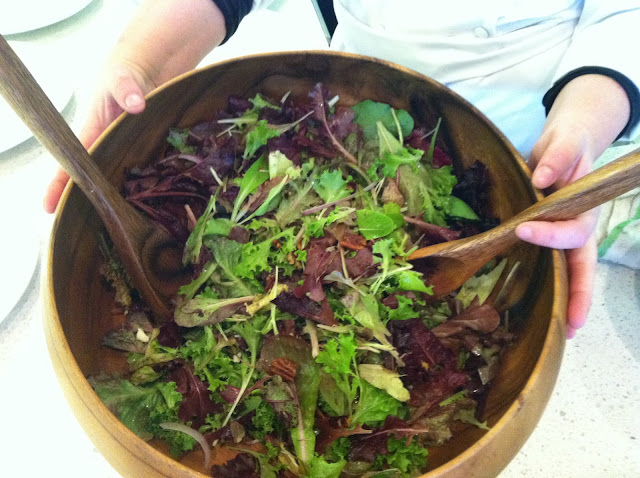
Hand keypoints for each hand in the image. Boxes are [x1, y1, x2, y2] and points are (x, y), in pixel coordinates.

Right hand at [42, 0, 226, 212]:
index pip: (70, 161)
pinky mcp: (148, 151)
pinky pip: (146, 174)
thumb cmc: (127, 70)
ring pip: (120, 180)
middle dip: (90, 202)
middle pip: (94, 177)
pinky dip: (148, 189)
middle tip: (91, 230)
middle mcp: (107, 144)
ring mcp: (128, 149)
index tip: (49, 209)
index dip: (58, 185)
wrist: (155, 65)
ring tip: (123, 228)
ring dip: (120, 200)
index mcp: (91, 130)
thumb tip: (135, 103)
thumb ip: (126, 87)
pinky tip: (157, 208)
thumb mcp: (123, 75)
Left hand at [516, 121, 598, 337]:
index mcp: (584, 209)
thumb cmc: (567, 145)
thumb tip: (542, 179)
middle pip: (583, 266)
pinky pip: (552, 265)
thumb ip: (557, 157)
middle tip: (572, 325)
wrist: (565, 146)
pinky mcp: (549, 238)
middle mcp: (579, 229)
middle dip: (580, 295)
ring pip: (572, 272)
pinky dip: (551, 288)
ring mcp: (566, 237)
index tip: (523, 229)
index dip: (551, 234)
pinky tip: (544, 311)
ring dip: (570, 301)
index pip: (573, 230)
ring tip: (565, 331)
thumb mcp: (564, 142)